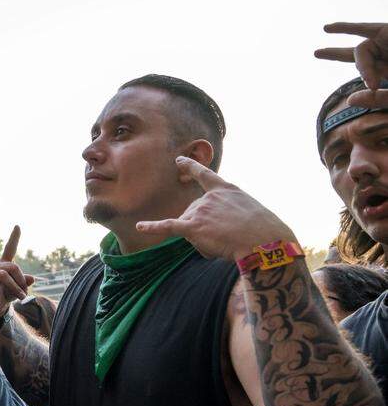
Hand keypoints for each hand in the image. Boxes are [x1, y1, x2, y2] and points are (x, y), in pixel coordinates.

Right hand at [0, 226, 34, 318]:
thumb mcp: (19, 288)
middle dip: (22, 280)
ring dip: (16, 287)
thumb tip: (32, 278)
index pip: (9, 249)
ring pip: (5, 276)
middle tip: (26, 294)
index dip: (14, 238)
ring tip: (21, 297)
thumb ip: (25, 282)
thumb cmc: (6, 295)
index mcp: (5, 265)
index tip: (18, 226)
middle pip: (13, 267)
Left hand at [136, 157, 295, 261]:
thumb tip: (212, 229)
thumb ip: (231, 214)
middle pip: (195, 216)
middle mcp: (210, 197)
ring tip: (226, 245)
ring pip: (191, 230)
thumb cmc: (266, 233)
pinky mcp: (193, 227)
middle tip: (233, 239)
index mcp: (227, 189)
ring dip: (206, 243)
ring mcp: (200, 210)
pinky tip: (140, 227)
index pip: (205, 176)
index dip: (191, 166)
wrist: (266, 243)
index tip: (179, 159)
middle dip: (208, 232)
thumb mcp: (252, 213)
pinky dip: (153, 227)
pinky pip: (168, 227)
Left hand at [315, 22, 387, 105]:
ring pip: (361, 50)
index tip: (374, 86)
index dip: (365, 76)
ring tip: (371, 80)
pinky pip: (365, 28)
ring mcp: (386, 42)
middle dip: (336, 53)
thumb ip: (377, 99)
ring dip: (363, 65)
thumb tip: (349, 101)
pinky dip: (347, 28)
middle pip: (357, 53)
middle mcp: (385, 54)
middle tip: (316, 53)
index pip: (366, 70)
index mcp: (387, 68)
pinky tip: (325, 30)